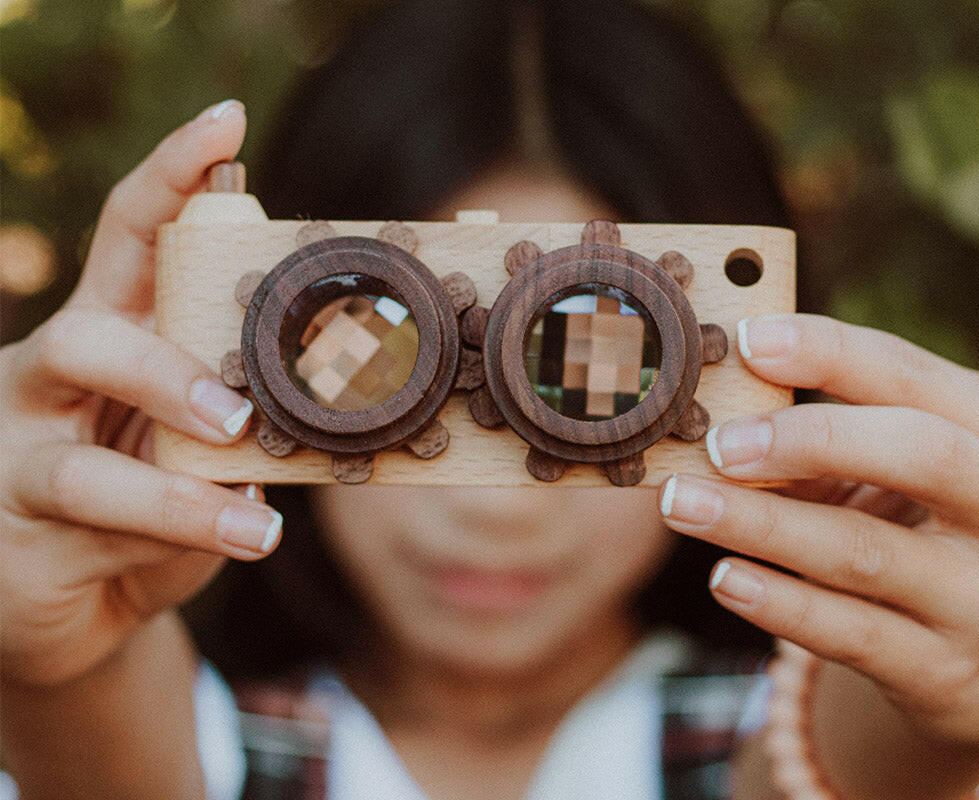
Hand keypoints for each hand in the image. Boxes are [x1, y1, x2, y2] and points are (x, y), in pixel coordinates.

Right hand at [0, 100, 281, 686]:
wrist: (76, 605)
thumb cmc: (150, 506)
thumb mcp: (203, 448)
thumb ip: (245, 416)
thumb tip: (325, 398)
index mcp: (109, 333)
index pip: (129, 238)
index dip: (171, 179)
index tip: (227, 123)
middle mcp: (50, 382)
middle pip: (86, 339)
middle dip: (162, 369)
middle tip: (236, 412)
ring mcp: (19, 460)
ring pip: (75, 464)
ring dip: (170, 484)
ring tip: (247, 505)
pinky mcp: (19, 537)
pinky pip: (95, 536)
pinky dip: (174, 538)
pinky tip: (241, 539)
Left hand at [659, 313, 978, 747]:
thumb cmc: (948, 532)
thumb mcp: (925, 473)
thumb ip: (850, 440)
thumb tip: (727, 413)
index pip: (919, 378)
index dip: (832, 353)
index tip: (748, 340)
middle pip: (921, 454)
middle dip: (811, 437)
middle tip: (719, 442)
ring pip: (863, 552)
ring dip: (759, 524)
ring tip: (683, 503)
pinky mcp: (946, 674)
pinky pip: (849, 633)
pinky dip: (778, 602)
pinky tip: (726, 576)